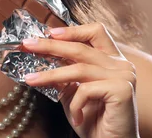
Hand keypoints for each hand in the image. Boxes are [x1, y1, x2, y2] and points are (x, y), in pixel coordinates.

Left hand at [21, 23, 138, 137]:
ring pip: (78, 68)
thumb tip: (39, 57)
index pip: (95, 32)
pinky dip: (75, 104)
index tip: (49, 32)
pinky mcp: (122, 89)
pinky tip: (76, 117)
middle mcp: (121, 64)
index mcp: (112, 60)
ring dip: (50, 75)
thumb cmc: (94, 121)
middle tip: (27, 45)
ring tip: (31, 80)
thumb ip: (63, 75)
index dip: (72, 30)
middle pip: (80, 47)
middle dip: (50, 45)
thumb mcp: (73, 93)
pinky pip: (86, 89)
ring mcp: (124, 75)